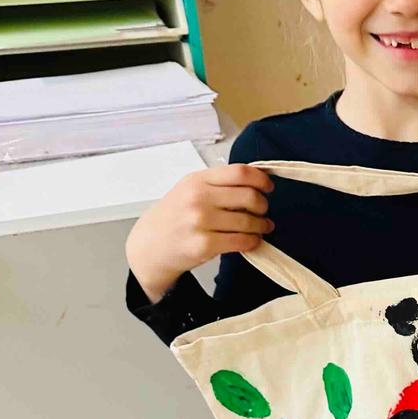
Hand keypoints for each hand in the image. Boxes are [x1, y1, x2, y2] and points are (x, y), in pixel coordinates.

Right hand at [126, 164, 273, 302]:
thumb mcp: (189, 189)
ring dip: (261, 225)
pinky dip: (253, 241)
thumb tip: (257, 180)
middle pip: (249, 196)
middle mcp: (198, 198)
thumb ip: (218, 183)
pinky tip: (252, 240)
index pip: (240, 172)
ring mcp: (200, 222)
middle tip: (263, 212)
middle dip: (263, 205)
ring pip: (248, 221)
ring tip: (262, 227)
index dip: (261, 179)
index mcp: (197, 180)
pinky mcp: (204, 245)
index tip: (268, 187)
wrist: (149, 246)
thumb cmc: (174, 216)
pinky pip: (241, 241)